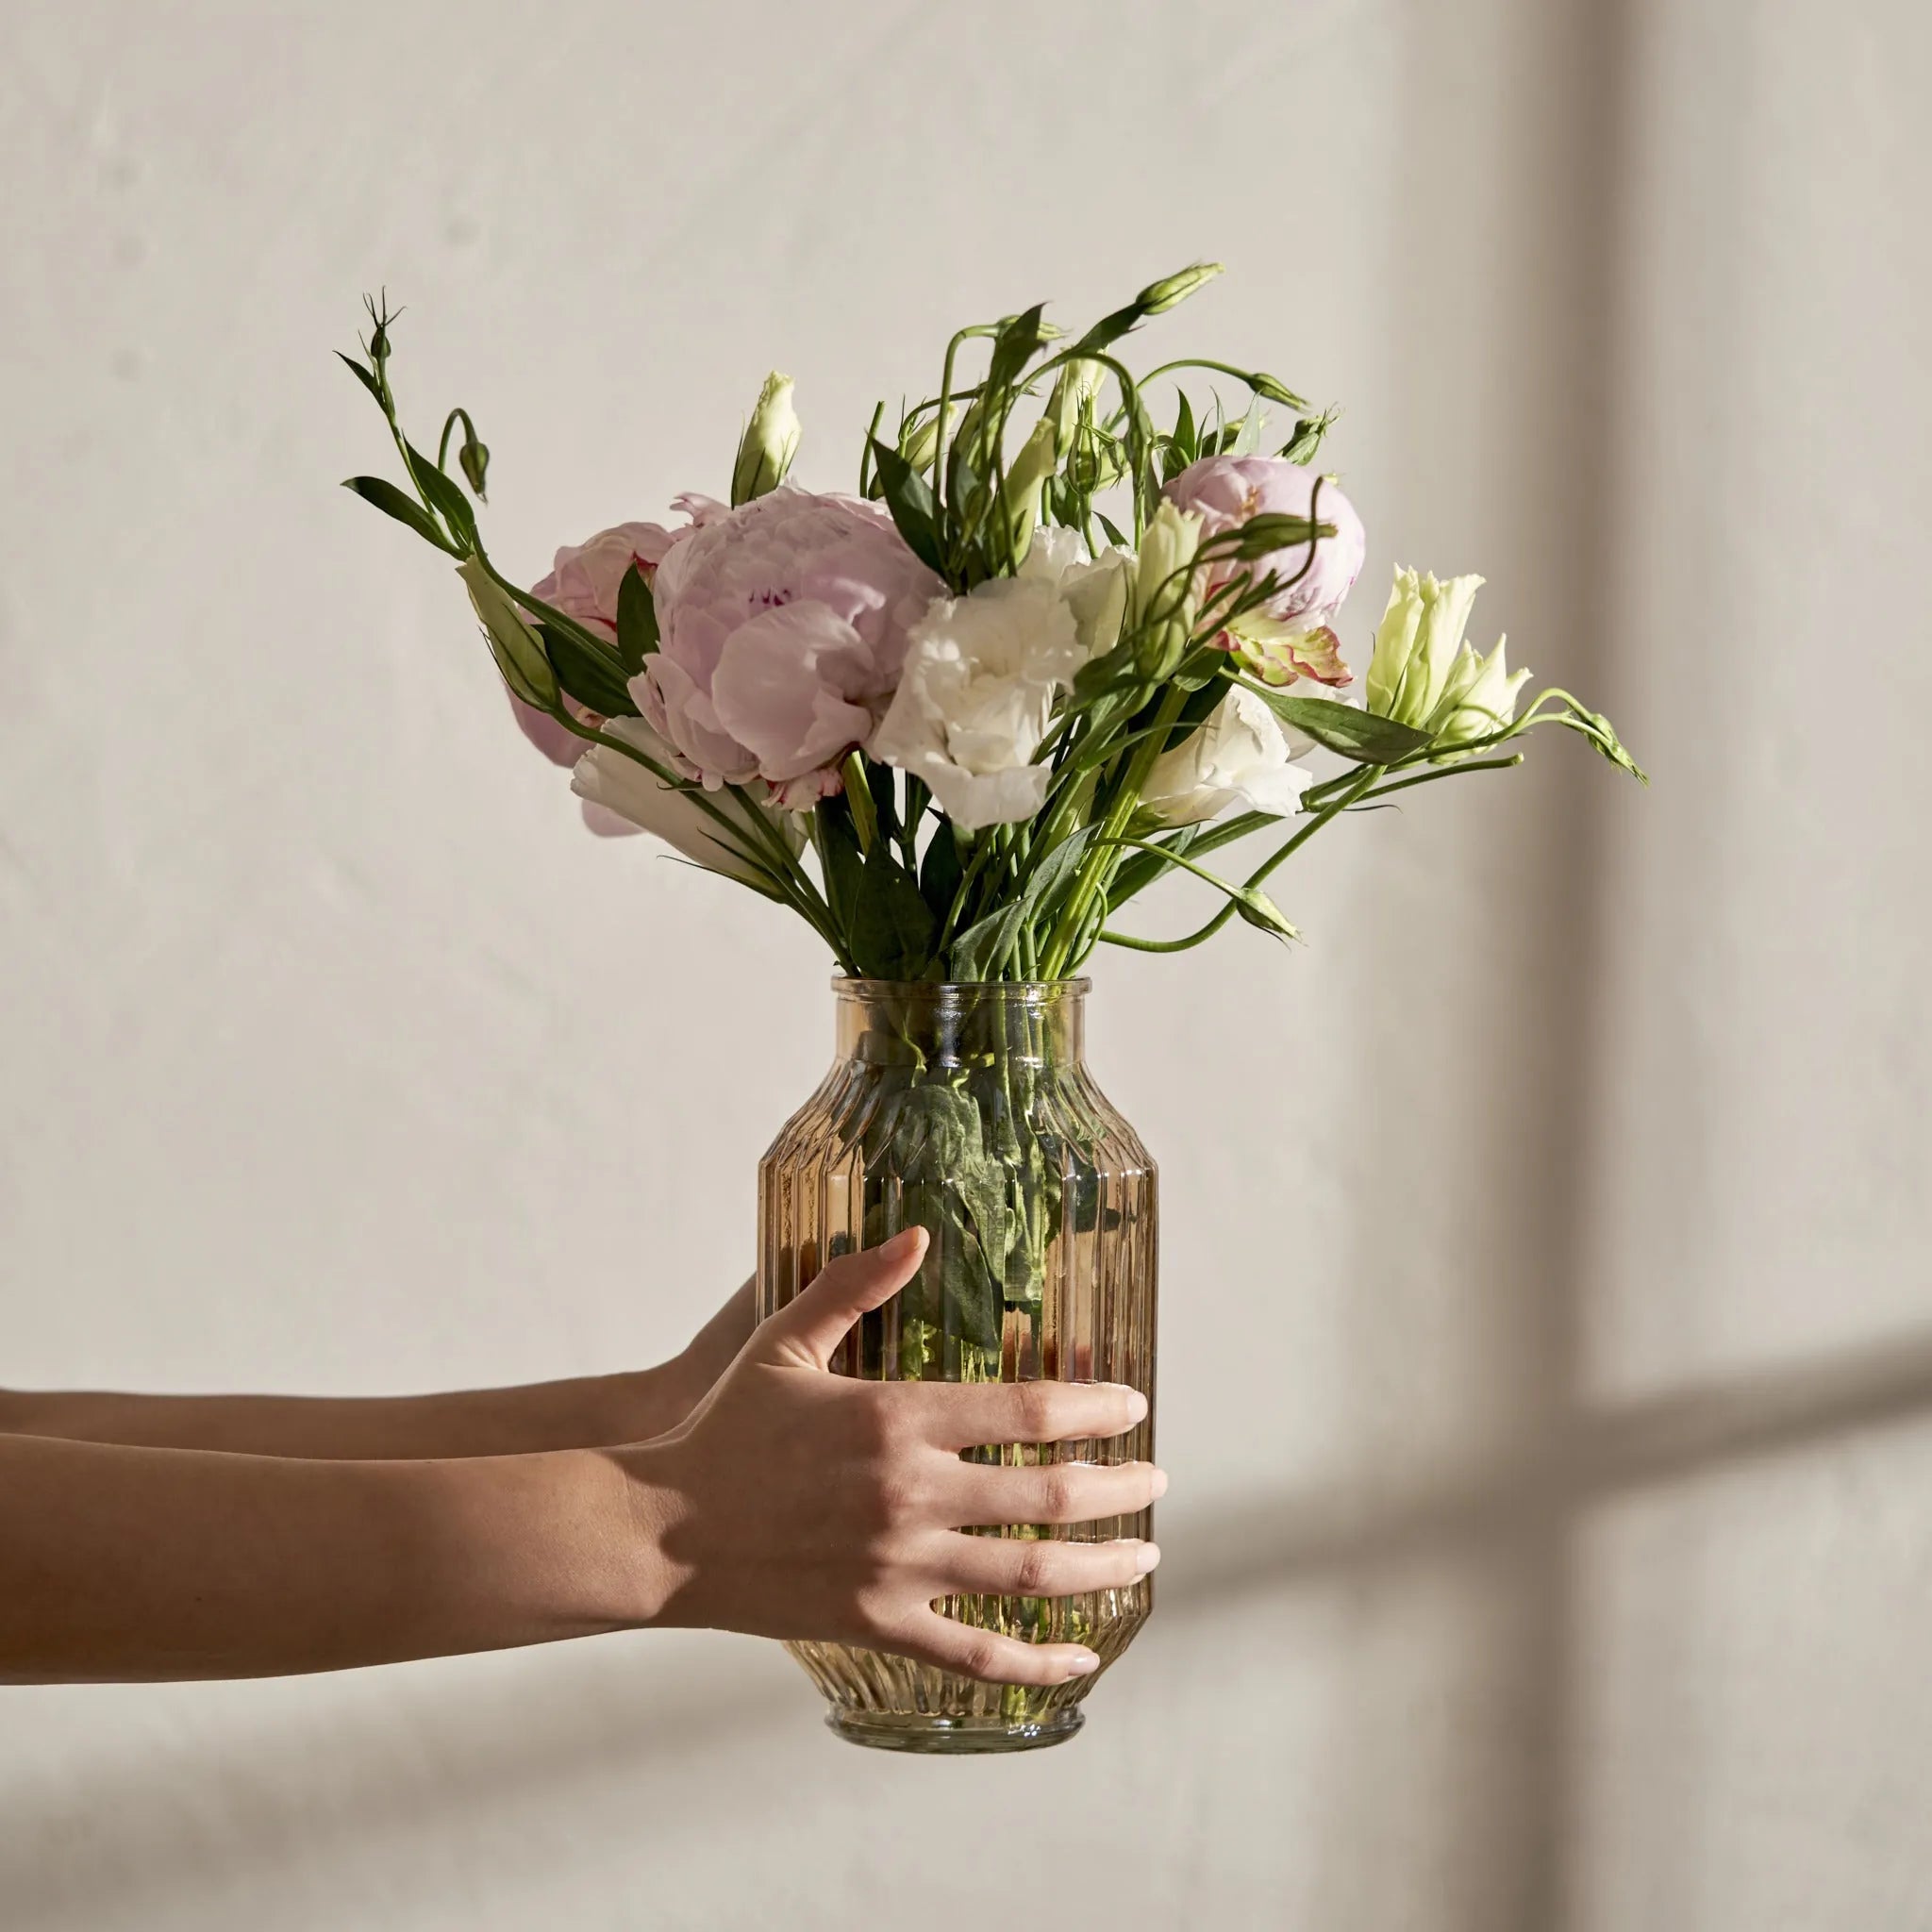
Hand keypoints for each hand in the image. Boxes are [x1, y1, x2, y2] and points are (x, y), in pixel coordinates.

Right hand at [621, 1228, 1162, 1685]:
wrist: (660, 1531)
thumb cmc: (722, 1428)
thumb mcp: (783, 1340)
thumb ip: (855, 1285)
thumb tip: (917, 1233)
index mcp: (894, 1418)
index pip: (1028, 1412)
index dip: (1094, 1408)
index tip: (1135, 1405)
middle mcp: (909, 1494)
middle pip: (1049, 1495)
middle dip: (1121, 1487)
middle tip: (1158, 1481)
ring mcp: (897, 1567)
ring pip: (1029, 1576)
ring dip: (1101, 1566)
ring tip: (1144, 1558)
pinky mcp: (878, 1624)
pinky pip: (977, 1655)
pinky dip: (1037, 1661)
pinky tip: (1079, 1656)